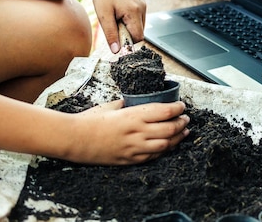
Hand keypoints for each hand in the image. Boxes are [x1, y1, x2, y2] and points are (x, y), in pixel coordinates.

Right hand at [68, 100, 189, 164]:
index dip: (178, 109)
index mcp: (134, 115)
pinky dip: (164, 150)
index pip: (165, 111)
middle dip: (182, 123)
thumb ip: (126, 104)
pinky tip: (169, 145)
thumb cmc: (90, 120)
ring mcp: (135, 148)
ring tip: (184, 132)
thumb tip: (135, 101)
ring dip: (178, 138)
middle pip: (170, 129)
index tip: (182, 106)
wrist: (75, 140)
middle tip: (186, 119)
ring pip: (166, 145)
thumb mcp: (110, 106)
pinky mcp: (130, 160)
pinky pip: (153, 156)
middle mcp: (138, 132)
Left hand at [89, 0, 146, 52]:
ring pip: (140, 26)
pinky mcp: (142, 3)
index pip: (138, 37)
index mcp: (134, 11)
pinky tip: (120, 13)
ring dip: (129, 28)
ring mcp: (143, 4)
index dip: (128, 43)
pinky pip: (139, 19)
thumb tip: (116, 51)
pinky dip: (130, 21)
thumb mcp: (103, 16)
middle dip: (128, 34)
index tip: (117, 41)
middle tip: (114, 25)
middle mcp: (142, 8)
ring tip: (116, 17)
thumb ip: (111, 34)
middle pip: (140, 33)